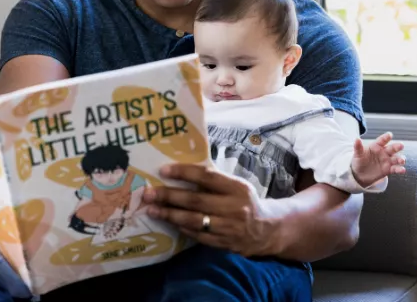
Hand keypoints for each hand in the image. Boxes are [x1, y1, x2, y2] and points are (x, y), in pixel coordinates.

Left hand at [142, 164, 275, 256]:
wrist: (268, 229)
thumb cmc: (246, 201)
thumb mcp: (237, 186)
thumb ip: (215, 180)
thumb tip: (183, 171)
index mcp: (237, 188)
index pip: (207, 177)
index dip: (184, 173)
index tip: (164, 170)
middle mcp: (234, 208)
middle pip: (196, 201)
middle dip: (169, 196)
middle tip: (148, 193)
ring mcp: (229, 228)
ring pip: (194, 221)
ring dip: (170, 215)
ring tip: (152, 210)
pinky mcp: (225, 244)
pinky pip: (198, 236)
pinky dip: (182, 229)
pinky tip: (169, 223)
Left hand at [351, 132, 405, 187]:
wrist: (360, 174)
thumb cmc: (359, 161)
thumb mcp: (357, 154)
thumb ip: (358, 147)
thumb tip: (357, 139)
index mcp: (376, 146)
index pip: (382, 140)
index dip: (386, 137)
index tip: (390, 135)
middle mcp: (384, 152)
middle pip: (392, 148)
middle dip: (397, 147)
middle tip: (401, 145)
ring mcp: (387, 161)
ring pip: (396, 158)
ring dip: (400, 159)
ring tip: (402, 160)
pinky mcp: (388, 169)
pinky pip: (395, 169)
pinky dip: (399, 169)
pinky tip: (402, 170)